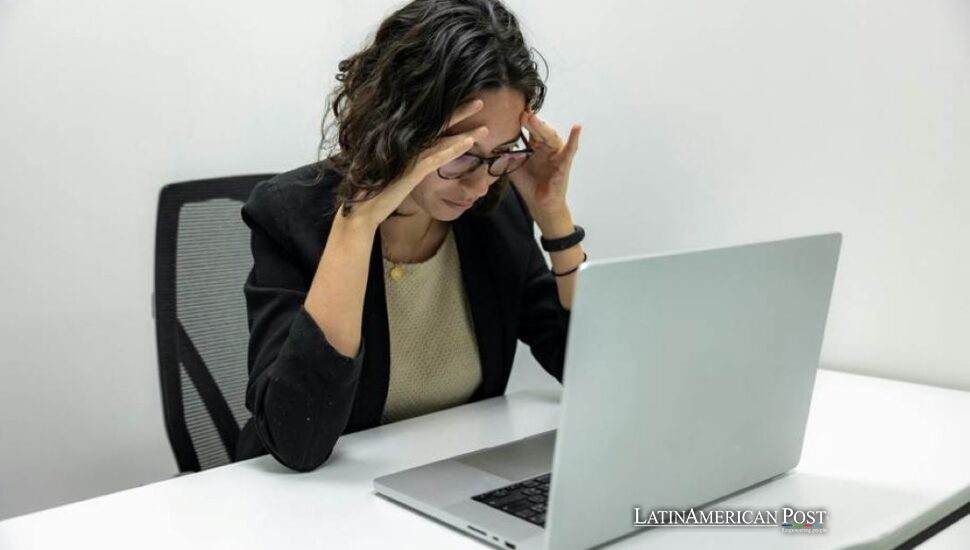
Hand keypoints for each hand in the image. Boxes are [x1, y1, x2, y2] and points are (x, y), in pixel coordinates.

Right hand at [340, 99, 489, 229]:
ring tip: (485, 126)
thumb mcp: (394, 171)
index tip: (464, 104)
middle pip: (438, 124)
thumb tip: (416, 154)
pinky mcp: (411, 171)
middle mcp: (407, 146)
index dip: (448, 113)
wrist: (362, 209)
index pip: (430, 125)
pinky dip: (454, 149)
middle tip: (479, 101)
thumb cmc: (377, 191)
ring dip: (465, 132)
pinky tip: (469, 142)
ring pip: (442, 140)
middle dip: (460, 112)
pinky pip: (437, 157)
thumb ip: (406, 160)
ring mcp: (409, 157)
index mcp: (404, 144)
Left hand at [509, 109, 581, 221]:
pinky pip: (570, 150)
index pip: (529, 129)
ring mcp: (556, 154)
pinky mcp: (564, 163)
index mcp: (535, 146)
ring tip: (532, 117)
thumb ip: (505, 156)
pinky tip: (577, 127)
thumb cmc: (529, 185)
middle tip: (520, 113)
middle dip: (530, 121)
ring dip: (541, 127)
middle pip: (538, 130)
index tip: (513, 109)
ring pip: (550, 136)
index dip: (522, 120)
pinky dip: (575, 138)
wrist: (540, 204)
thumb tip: (493, 145)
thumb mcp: (513, 168)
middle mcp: (546, 147)